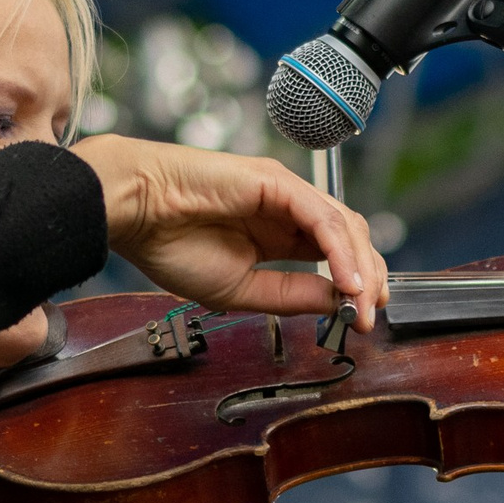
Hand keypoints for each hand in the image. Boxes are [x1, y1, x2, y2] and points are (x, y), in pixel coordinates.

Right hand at [70, 134, 388, 327]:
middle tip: (371, 315)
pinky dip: (339, 250)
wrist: (132, 213)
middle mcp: (288, 210)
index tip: (362, 320)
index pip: (334, 255)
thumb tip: (338, 302)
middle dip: (369, 277)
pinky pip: (321, 217)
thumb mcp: (240, 289)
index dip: (354, 286)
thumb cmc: (169, 246)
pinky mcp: (276, 182)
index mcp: (277, 234)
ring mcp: (285, 192)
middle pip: (350, 237)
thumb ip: (289, 295)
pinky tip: (345, 282)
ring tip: (363, 304)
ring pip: (343, 224)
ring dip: (360, 267)